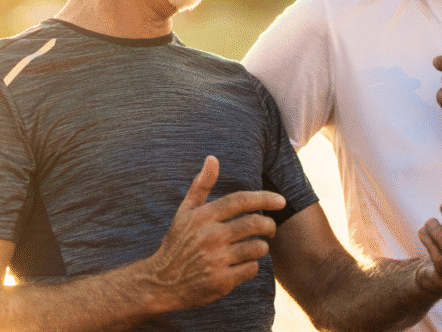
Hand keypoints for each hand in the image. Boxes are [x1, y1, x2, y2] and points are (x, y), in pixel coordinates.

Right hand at [145, 156, 286, 309]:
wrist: (160, 283)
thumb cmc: (178, 243)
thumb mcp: (185, 212)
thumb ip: (201, 185)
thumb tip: (212, 158)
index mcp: (202, 217)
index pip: (240, 201)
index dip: (264, 198)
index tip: (281, 200)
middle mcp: (209, 236)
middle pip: (254, 224)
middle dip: (269, 225)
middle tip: (269, 228)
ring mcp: (215, 260)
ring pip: (256, 248)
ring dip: (261, 247)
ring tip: (255, 246)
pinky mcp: (221, 282)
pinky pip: (251, 269)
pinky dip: (252, 265)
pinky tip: (242, 264)